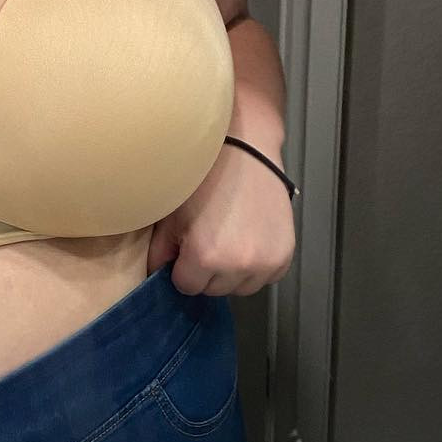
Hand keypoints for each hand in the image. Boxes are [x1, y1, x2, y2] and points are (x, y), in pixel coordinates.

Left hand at [147, 143, 296, 296]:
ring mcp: (265, 262)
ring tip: (231, 238)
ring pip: (241, 287)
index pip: (186, 286)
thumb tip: (157, 276)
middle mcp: (238, 265)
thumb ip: (159, 254)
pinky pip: (266, 277)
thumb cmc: (204, 179)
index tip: (188, 245)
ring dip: (234, 272)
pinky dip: (258, 266)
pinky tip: (250, 239)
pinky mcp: (284, 256)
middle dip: (208, 270)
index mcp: (205, 257)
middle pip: (214, 290)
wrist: (246, 152)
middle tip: (211, 237)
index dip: (183, 266)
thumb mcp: (171, 215)